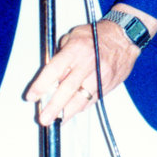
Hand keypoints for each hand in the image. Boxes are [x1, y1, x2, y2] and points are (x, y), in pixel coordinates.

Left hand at [24, 18, 139, 125]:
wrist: (124, 38)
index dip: (41, 85)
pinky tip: (73, 112)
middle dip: (54, 106)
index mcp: (76, 50)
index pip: (54, 70)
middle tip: (44, 119)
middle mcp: (87, 64)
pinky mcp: (107, 85)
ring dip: (68, 113)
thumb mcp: (73, 36)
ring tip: (58, 121)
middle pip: (67, 89)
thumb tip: (50, 74)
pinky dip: (81, 107)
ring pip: (82, 99)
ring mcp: (99, 76)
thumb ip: (61, 54)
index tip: (32, 96)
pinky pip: (92, 100)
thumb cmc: (98, 35)